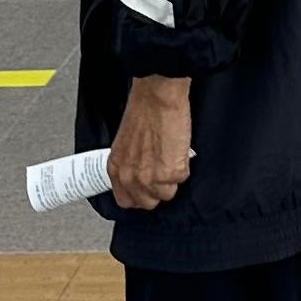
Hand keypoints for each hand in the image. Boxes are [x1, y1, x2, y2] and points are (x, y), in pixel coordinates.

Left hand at [107, 74, 193, 213]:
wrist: (157, 97)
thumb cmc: (143, 111)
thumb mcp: (125, 144)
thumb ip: (129, 166)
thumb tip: (140, 176)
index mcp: (116, 169)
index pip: (125, 201)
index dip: (139, 195)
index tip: (146, 189)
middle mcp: (131, 178)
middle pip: (148, 203)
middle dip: (157, 189)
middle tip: (162, 170)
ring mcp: (151, 178)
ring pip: (167, 194)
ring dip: (172, 178)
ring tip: (170, 156)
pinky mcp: (171, 173)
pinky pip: (183, 178)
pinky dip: (184, 165)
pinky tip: (177, 149)